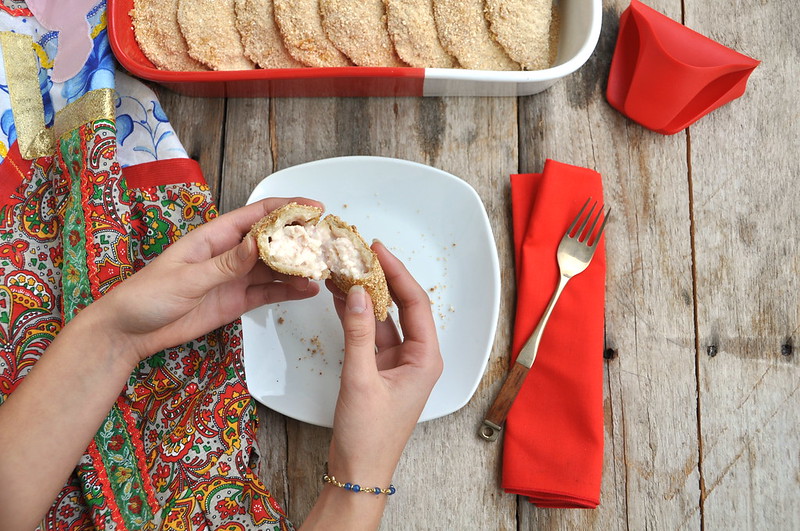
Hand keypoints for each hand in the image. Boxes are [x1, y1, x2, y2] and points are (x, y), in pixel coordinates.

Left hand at [85, 197, 321, 364]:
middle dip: (300, 239)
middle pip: (272, 241)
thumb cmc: (148, 296)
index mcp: (215, 237)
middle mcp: (229, 254)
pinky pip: (267, 293)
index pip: (257, 216)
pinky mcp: (236, 301)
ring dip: (298, 268)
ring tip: (323, 270)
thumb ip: (226, 263)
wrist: (129, 332)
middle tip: (327, 244)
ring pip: (274, 268)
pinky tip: (307, 291)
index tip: (315, 208)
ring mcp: (234, 278)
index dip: (287, 208)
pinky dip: (288, 292)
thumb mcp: (188, 278)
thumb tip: (260, 242)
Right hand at [326, 242, 442, 485]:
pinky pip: (370, 335)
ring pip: (384, 319)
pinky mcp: (380, 371)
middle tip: (361, 255)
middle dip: (381, 280)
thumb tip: (354, 293)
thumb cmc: (368, 436)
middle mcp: (417, 357)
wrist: (359, 472)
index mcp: (425, 359)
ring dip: (365, 297)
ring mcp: (398, 364)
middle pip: (402, 306)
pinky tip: (340, 299)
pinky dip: (356, 317)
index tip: (378, 250)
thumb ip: (357, 334)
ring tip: (345, 270)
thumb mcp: (360, 380)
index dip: (397, 273)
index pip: (415, 303)